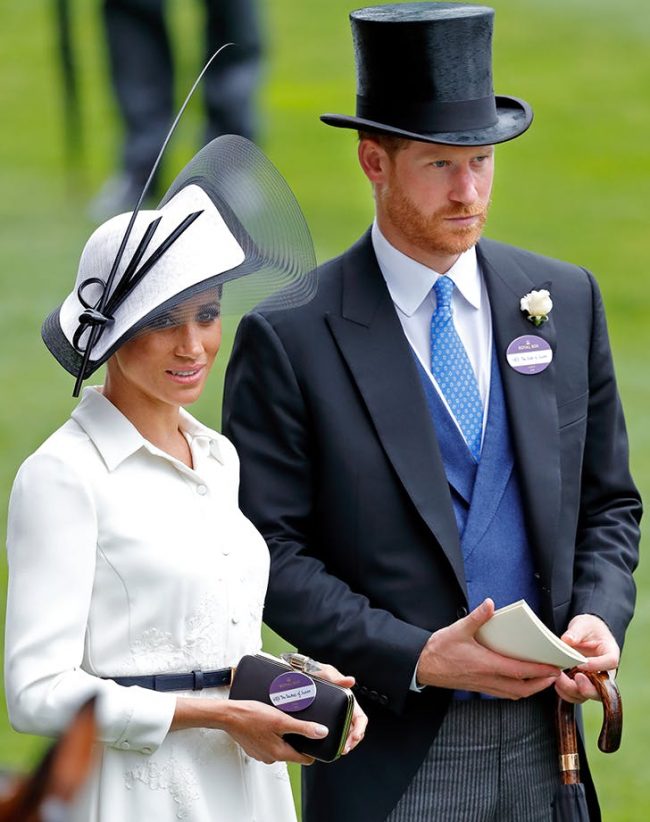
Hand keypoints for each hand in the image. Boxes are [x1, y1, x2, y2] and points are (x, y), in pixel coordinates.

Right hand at [172, 697, 327, 764]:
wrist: (229, 714)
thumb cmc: (251, 716)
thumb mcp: (281, 719)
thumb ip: (303, 728)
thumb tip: (321, 733)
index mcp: (279, 753)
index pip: (305, 759)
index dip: (313, 749)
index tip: (317, 738)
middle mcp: (271, 757)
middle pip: (293, 752)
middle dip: (297, 738)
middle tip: (297, 722)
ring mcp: (262, 753)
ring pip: (281, 746)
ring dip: (284, 735)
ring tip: (281, 719)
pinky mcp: (255, 747)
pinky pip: (270, 743)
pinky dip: (272, 734)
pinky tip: (269, 722)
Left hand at [305, 661, 367, 755]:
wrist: (301, 673)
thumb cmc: (318, 671)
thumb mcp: (327, 674)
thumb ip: (338, 679)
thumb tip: (351, 681)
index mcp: (348, 701)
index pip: (361, 718)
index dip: (360, 729)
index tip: (355, 738)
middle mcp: (343, 709)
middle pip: (354, 730)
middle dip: (352, 742)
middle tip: (344, 750)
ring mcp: (334, 715)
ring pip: (344, 734)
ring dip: (343, 744)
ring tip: (337, 751)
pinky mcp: (324, 719)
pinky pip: (332, 733)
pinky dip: (333, 741)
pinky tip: (327, 746)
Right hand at [416, 598, 561, 698]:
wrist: (423, 666)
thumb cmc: (440, 648)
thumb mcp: (458, 629)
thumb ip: (476, 617)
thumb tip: (490, 604)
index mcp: (486, 664)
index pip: (519, 671)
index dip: (539, 671)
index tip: (554, 667)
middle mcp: (487, 679)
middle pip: (522, 688)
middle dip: (541, 684)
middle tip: (554, 675)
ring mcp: (483, 686)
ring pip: (514, 694)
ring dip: (531, 689)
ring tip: (541, 679)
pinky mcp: (479, 687)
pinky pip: (504, 694)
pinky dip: (517, 690)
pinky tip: (519, 681)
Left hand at [554, 614, 619, 703]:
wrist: (585, 634)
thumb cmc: (587, 628)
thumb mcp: (582, 624)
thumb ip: (576, 632)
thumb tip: (566, 640)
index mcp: (610, 652)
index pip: (611, 662)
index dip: (597, 665)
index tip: (581, 663)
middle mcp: (606, 670)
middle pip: (604, 688)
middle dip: (589, 688)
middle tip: (575, 678)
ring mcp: (595, 680)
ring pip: (589, 695)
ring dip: (574, 691)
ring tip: (559, 679)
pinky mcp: (584, 684)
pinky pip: (578, 695)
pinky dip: (567, 693)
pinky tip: (556, 684)